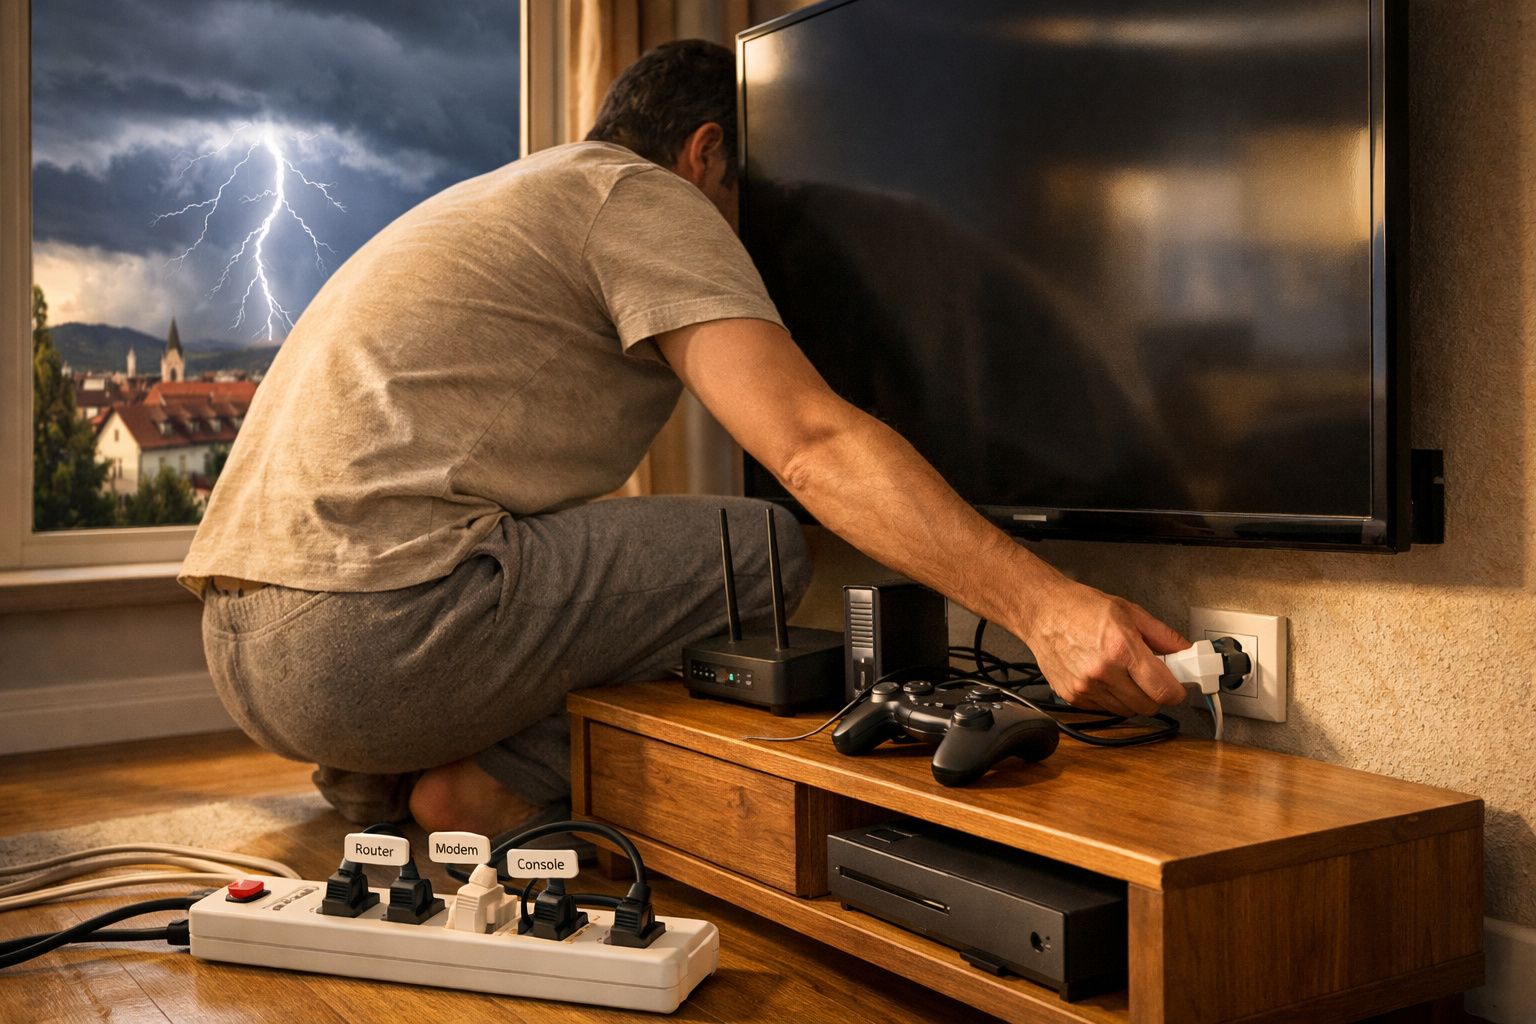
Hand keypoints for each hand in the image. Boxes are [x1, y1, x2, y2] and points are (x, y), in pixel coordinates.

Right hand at [1019, 579, 1188, 717]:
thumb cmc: (1080, 608)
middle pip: (1148, 706)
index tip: (1178, 686)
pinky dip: (1111, 698)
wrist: (1042, 612)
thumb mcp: (1129, 611)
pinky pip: (1104, 709)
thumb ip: (1162, 635)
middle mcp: (1103, 672)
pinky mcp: (1073, 696)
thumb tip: (1185, 652)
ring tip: (1124, 672)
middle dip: (1156, 694)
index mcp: (1121, 648)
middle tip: (1152, 676)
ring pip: (1127, 711)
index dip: (1177, 691)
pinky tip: (1105, 677)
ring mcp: (1086, 688)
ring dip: (1133, 698)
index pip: (1163, 690)